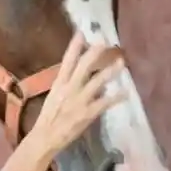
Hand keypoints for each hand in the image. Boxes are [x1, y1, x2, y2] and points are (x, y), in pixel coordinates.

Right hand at [30, 32, 124, 153]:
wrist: (45, 137)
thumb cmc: (48, 118)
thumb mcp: (54, 97)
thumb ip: (67, 86)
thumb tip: (85, 78)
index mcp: (59, 84)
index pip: (67, 60)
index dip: (74, 46)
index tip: (81, 32)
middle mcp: (69, 89)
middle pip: (84, 66)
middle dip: (95, 53)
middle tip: (106, 43)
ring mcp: (79, 100)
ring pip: (98, 81)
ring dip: (111, 71)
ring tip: (121, 62)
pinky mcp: (88, 113)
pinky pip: (105, 103)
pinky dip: (116, 97)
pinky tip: (126, 93)